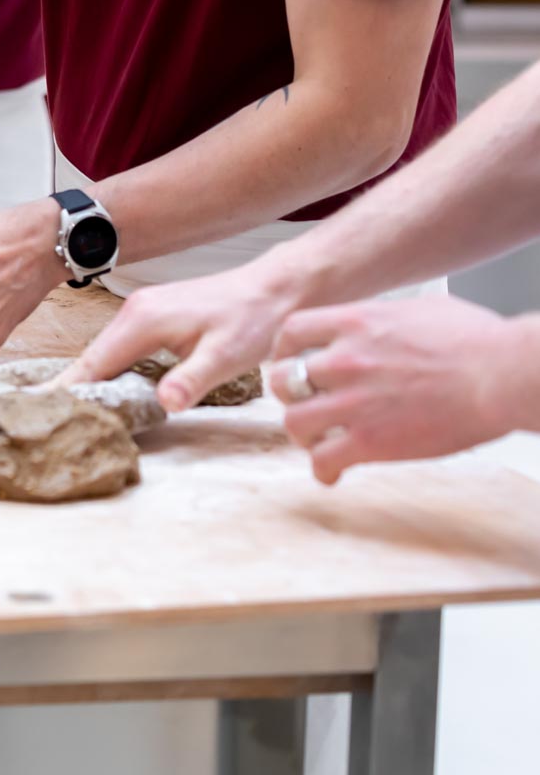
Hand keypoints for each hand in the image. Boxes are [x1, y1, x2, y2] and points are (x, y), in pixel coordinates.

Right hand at [58, 258, 302, 411]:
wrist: (276, 289)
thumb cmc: (254, 318)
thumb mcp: (227, 354)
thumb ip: (192, 380)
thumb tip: (164, 403)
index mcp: (142, 321)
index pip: (92, 364)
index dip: (66, 391)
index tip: (37, 411)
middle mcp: (133, 312)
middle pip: (91, 360)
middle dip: (69, 390)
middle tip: (45, 422)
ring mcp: (140, 312)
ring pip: (103, 354)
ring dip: (87, 382)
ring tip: (65, 412)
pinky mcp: (150, 318)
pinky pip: (117, 349)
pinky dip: (105, 371)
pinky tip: (103, 390)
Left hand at [268, 297, 537, 484]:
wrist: (501, 374)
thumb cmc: (478, 341)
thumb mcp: (421, 310)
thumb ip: (385, 319)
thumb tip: (381, 324)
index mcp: (356, 324)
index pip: (292, 332)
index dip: (284, 350)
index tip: (289, 360)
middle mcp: (345, 361)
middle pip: (282, 379)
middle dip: (288, 394)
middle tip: (302, 402)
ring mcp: (354, 402)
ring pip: (294, 422)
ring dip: (302, 434)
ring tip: (317, 439)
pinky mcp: (370, 441)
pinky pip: (323, 460)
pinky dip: (323, 469)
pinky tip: (332, 473)